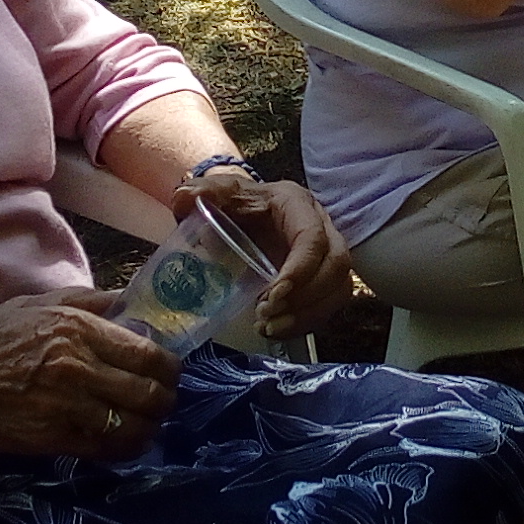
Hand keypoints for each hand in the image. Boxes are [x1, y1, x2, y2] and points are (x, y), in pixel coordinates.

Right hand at [0, 293, 182, 461]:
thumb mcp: (37, 304)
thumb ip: (90, 303)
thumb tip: (133, 303)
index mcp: (78, 326)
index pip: (150, 352)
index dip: (170, 366)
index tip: (169, 369)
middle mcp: (79, 365)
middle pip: (151, 391)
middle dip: (166, 398)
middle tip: (163, 399)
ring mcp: (67, 406)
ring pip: (136, 424)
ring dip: (150, 426)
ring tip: (147, 423)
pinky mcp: (52, 439)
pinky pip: (107, 448)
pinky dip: (125, 448)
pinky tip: (123, 442)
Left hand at [176, 166, 355, 338]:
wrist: (246, 210)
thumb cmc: (237, 203)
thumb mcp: (220, 194)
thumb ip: (202, 193)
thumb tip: (184, 198)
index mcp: (297, 205)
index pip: (313, 238)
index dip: (300, 269)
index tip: (272, 294)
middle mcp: (322, 227)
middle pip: (337, 266)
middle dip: (306, 297)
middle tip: (266, 313)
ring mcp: (327, 254)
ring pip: (339, 289)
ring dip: (307, 315)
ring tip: (268, 326)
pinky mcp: (324, 278)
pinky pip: (329, 305)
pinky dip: (305, 323)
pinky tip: (274, 330)